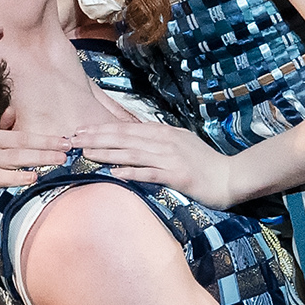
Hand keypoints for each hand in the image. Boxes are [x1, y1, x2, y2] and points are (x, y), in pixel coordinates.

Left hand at [5, 111, 246, 205]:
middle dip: (95, 137)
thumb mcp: (180, 144)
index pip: (126, 128)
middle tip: (72, 139)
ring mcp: (170, 157)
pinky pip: (149, 173)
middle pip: (123, 137)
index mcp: (163, 132)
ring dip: (106, 152)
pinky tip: (114, 173)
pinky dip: (131, 172)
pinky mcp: (177, 175)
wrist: (231, 177)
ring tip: (85, 153)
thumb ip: (158, 141)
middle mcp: (164, 141)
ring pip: (132, 152)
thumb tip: (134, 141)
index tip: (80, 130)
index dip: (101, 128)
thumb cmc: (205, 164)